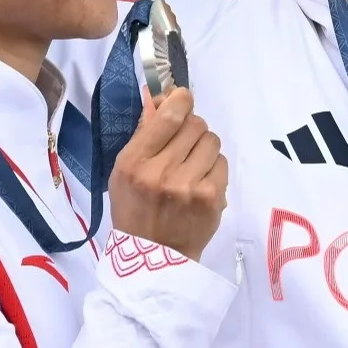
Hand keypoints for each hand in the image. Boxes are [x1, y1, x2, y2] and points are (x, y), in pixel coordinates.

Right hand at [106, 88, 227, 259]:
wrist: (155, 253)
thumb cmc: (135, 208)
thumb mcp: (125, 170)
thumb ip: (144, 132)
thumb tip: (158, 94)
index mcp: (135, 162)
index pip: (169, 117)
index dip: (180, 100)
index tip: (182, 99)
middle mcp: (162, 172)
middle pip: (195, 124)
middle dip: (192, 127)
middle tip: (184, 142)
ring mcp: (190, 186)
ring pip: (211, 141)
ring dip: (204, 147)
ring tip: (192, 164)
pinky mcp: (212, 198)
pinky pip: (222, 163)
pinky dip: (213, 167)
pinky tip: (201, 180)